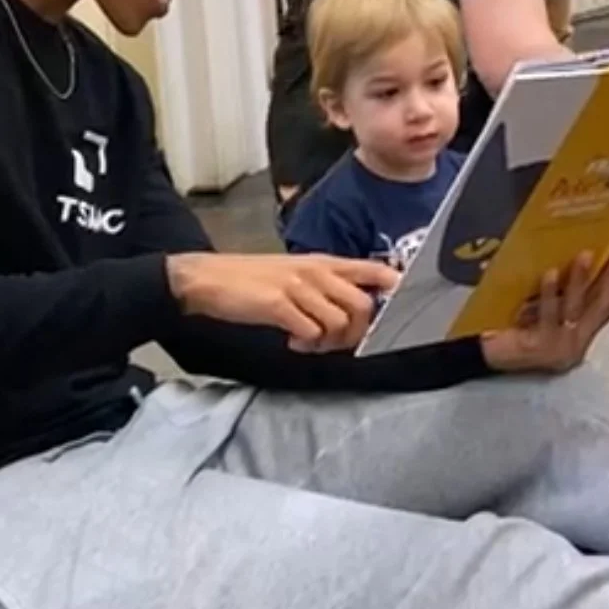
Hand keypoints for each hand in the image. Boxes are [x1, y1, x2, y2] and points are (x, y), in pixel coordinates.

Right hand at [166, 252, 398, 352]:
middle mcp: (316, 271)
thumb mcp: (295, 272)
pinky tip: (293, 342)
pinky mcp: (279, 304)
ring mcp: (298, 286)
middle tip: (335, 341)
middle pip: (363, 306)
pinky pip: (312, 332)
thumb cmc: (252, 279)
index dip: (394, 290)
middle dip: (356, 332)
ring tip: (309, 342)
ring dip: (329, 342)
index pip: (373, 270)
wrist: (209, 278)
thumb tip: (354, 311)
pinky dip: (307, 345)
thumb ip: (325, 286)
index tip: (399, 308)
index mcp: (323, 263)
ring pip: (340, 322)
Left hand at [479, 248, 608, 374]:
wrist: (489, 359)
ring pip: (577, 308)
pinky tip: (549, 273)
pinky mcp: (541, 346)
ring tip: (585, 254)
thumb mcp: (547, 314)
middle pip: (605, 304)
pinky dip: (550, 293)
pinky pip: (548, 315)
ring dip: (581, 279)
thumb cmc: (516, 332)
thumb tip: (581, 257)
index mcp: (584, 333)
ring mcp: (561, 345)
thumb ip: (564, 298)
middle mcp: (578, 341)